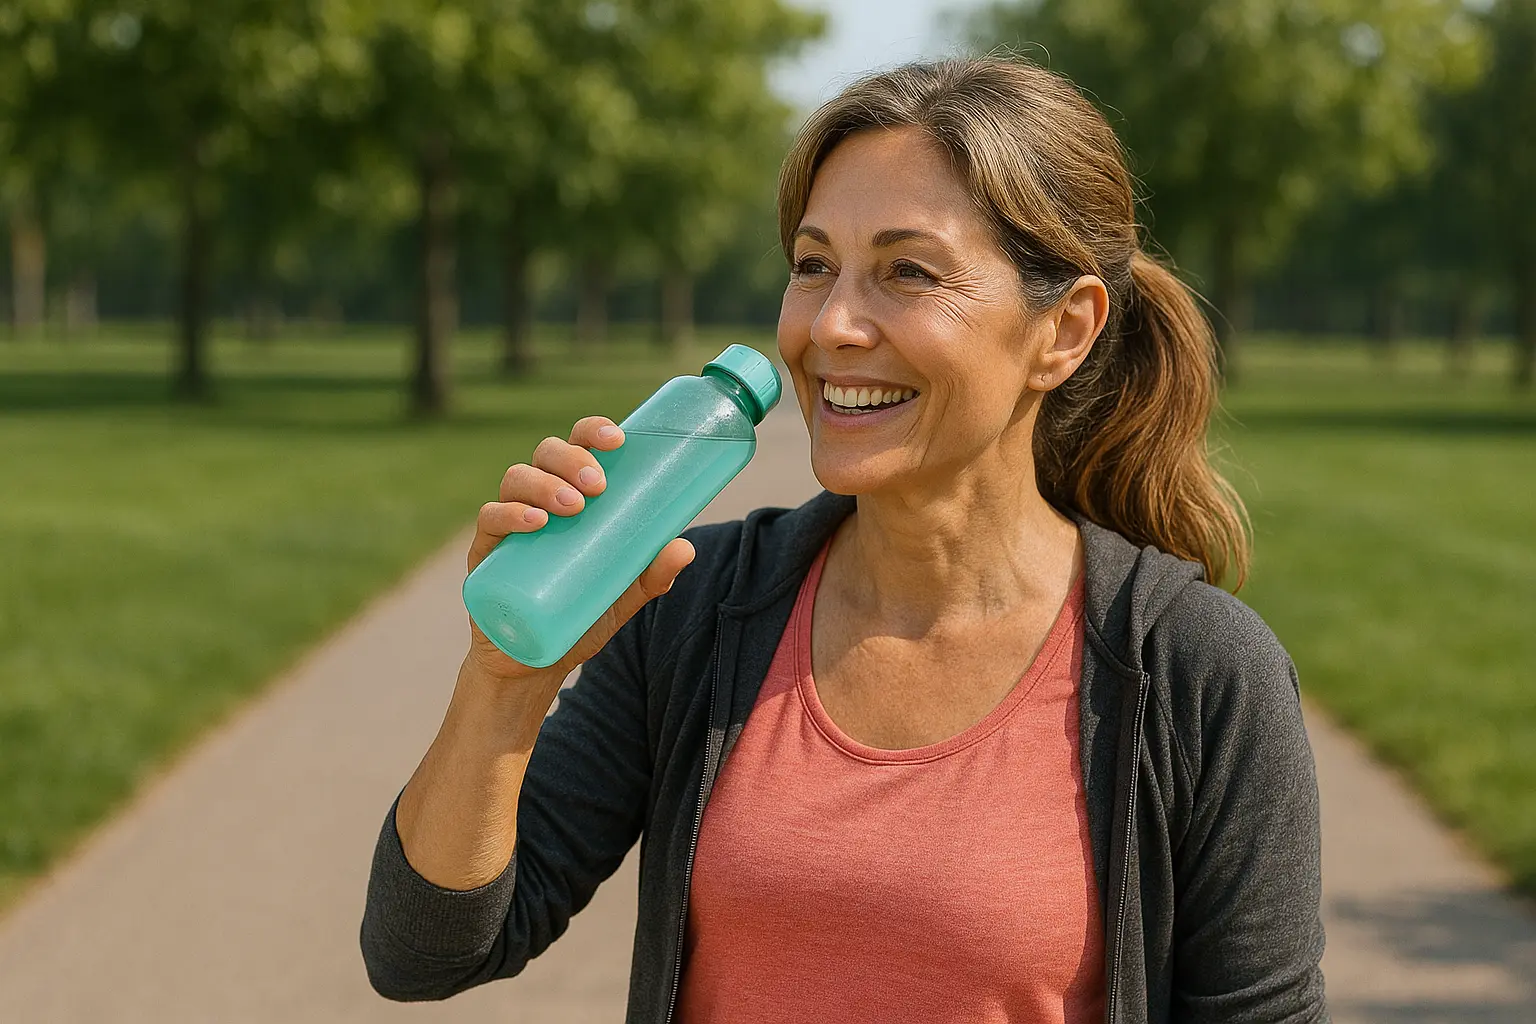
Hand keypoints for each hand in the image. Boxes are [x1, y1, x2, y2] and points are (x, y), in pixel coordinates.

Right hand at [464, 415, 695, 683]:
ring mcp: (508, 523)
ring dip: (545, 484)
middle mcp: (537, 499)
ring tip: (572, 507)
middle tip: (597, 485)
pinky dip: (510, 514)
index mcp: (572, 495)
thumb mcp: (623, 594)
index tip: (617, 440)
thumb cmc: (580, 615)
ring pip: (517, 477)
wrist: (534, 664)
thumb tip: (685, 548)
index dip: (593, 431)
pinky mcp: (486, 552)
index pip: (578, 446)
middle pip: (546, 453)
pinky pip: (489, 519)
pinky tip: (535, 523)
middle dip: (571, 458)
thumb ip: (652, 574)